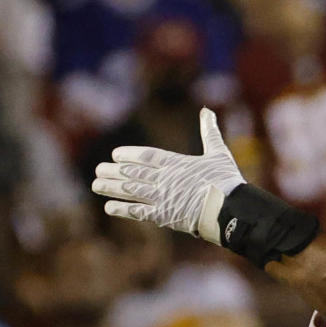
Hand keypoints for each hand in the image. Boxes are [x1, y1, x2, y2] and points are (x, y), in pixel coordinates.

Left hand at [92, 107, 244, 242]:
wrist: (229, 208)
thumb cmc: (227, 181)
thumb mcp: (219, 152)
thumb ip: (209, 131)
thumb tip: (207, 110)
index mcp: (177, 163)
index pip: (146, 156)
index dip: (129, 155)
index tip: (115, 155)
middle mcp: (164, 179)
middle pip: (133, 173)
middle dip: (114, 171)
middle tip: (98, 170)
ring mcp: (162, 197)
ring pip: (131, 191)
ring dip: (112, 187)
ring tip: (96, 185)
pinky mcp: (164, 216)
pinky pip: (138, 212)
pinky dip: (123, 209)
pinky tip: (109, 207)